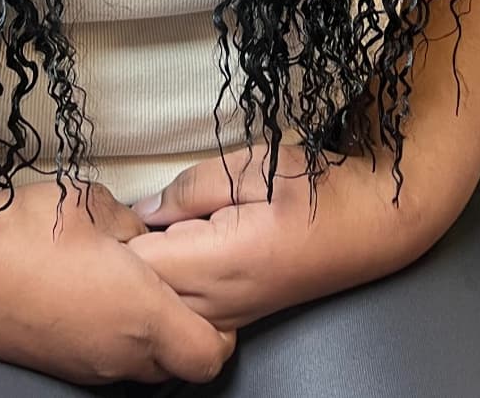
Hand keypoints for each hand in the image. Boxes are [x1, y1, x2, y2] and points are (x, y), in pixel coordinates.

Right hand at [0, 176, 237, 386]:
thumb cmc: (20, 231)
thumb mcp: (93, 205)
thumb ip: (135, 226)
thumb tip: (147, 234)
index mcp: (140, 315)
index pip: (212, 352)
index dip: (222, 323)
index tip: (210, 285)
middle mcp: (119, 354)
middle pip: (181, 363)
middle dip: (189, 326)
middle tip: (176, 280)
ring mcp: (86, 367)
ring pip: (143, 366)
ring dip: (150, 333)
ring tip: (132, 282)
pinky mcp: (59, 365)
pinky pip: (107, 361)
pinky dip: (113, 335)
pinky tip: (93, 292)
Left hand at [125, 143, 424, 332]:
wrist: (374, 225)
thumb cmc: (320, 188)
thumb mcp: (254, 164)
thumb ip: (192, 186)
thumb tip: (142, 208)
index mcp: (222, 262)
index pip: (139, 267)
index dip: (113, 238)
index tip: (105, 209)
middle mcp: (221, 303)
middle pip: (142, 295)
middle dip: (121, 259)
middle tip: (117, 215)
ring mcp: (230, 316)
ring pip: (161, 307)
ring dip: (145, 273)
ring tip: (145, 230)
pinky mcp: (237, 316)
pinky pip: (184, 310)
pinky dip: (167, 285)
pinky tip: (173, 249)